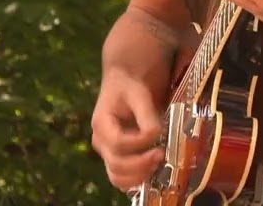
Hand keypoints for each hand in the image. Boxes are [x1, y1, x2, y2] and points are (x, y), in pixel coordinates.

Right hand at [90, 71, 163, 190]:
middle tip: (161, 154)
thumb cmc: (131, 86)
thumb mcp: (140, 94)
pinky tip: (152, 168)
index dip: (139, 143)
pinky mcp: (116, 158)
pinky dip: (136, 179)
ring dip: (139, 175)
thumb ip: (147, 116)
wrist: (125, 83)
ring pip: (117, 177)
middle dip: (141, 164)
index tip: (157, 135)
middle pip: (116, 165)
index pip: (118, 143)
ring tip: (157, 163)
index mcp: (102, 123)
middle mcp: (101, 141)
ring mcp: (107, 152)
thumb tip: (155, 135)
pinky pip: (122, 178)